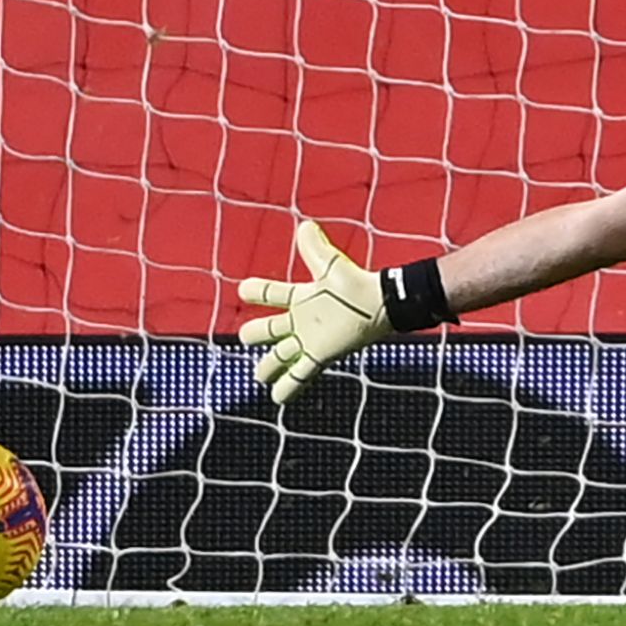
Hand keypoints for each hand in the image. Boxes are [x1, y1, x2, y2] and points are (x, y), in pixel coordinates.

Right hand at [234, 220, 387, 403]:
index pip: (273, 293)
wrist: (381, 305)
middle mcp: (303, 320)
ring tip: (259, 376)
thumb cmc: (357, 285)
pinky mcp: (320, 356)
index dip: (258, 291)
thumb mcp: (331, 265)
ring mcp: (310, 340)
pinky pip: (300, 375)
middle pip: (272, 329)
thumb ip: (315, 248)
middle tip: (245, 337)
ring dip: (270, 366)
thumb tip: (304, 225)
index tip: (244, 289)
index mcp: (303, 297)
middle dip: (257, 333)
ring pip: (282, 355)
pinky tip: (278, 400)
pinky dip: (289, 387)